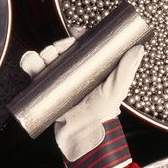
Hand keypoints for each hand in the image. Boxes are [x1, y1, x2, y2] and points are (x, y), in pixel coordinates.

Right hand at [20, 30, 144, 167]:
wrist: (81, 134)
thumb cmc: (102, 113)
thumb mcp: (117, 89)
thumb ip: (126, 70)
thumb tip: (138, 48)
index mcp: (91, 68)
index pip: (83, 46)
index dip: (78, 37)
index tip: (76, 34)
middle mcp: (74, 72)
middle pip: (63, 50)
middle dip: (58, 45)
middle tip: (59, 48)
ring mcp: (58, 80)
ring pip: (47, 59)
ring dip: (42, 53)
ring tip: (43, 56)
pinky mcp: (44, 89)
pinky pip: (34, 73)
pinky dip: (28, 63)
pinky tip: (29, 61)